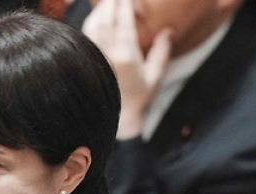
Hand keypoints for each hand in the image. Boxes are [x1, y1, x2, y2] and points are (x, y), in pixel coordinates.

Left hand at [82, 0, 170, 138]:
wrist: (113, 119)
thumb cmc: (136, 100)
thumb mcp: (154, 78)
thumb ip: (162, 53)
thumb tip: (168, 31)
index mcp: (127, 56)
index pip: (124, 22)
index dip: (125, 5)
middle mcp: (108, 53)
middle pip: (107, 18)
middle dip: (112, 3)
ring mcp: (96, 56)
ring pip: (94, 24)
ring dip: (101, 10)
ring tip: (109, 2)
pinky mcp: (87, 59)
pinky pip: (87, 35)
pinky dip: (92, 21)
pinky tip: (98, 17)